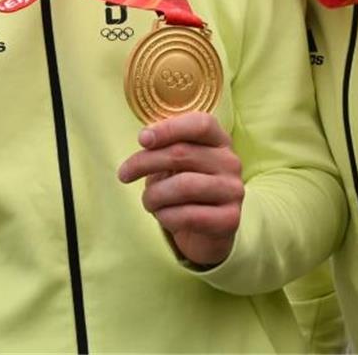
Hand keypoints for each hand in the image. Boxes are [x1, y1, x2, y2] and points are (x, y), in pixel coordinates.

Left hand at [118, 112, 242, 266]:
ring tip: (148, 201)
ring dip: (154, 195)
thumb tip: (146, 138)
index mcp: (219, 141)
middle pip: (183, 153)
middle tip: (124, 174)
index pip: (201, 124)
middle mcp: (231, 162)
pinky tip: (163, 216)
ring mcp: (233, 191)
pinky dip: (166, 216)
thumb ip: (165, 147)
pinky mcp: (230, 219)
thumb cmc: (184, 190)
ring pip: (183, 186)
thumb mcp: (175, 164)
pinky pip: (189, 215)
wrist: (205, 233)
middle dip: (145, 162)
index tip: (142, 139)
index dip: (169, 128)